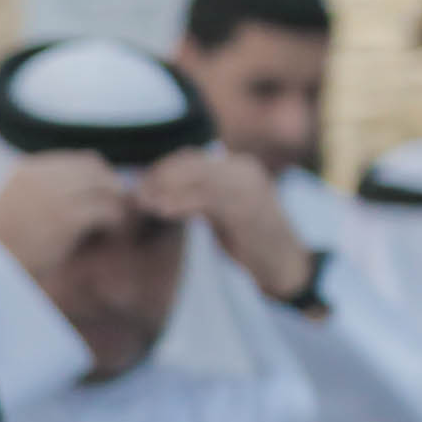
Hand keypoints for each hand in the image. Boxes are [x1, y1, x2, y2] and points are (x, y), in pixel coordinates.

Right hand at [0, 152, 127, 286]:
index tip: (99, 194)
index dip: (93, 176)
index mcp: (26, 171)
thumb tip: (73, 199)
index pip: (74, 161)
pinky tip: (113, 232)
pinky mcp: (69, 217)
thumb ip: (38, 196)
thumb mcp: (12, 211)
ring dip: (116, 203)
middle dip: (109, 186)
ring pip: (106, 187)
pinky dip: (116, 221)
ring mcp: (56, 195)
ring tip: (116, 222)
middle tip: (115, 207)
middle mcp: (42, 176)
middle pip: (95, 168)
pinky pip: (109, 210)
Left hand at [134, 148, 314, 301]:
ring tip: (143, 202)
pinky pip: (209, 200)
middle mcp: (244, 171)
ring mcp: (249, 188)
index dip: (161, 168)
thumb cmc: (247, 240)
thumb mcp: (219, 211)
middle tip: (136, 193)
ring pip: (199, 178)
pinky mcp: (249, 209)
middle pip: (192, 164)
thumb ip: (196, 195)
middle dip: (159, 177)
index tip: (138, 184)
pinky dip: (183, 203)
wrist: (285, 264)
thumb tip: (153, 191)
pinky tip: (162, 211)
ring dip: (166, 189)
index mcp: (238, 167)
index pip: (190, 157)